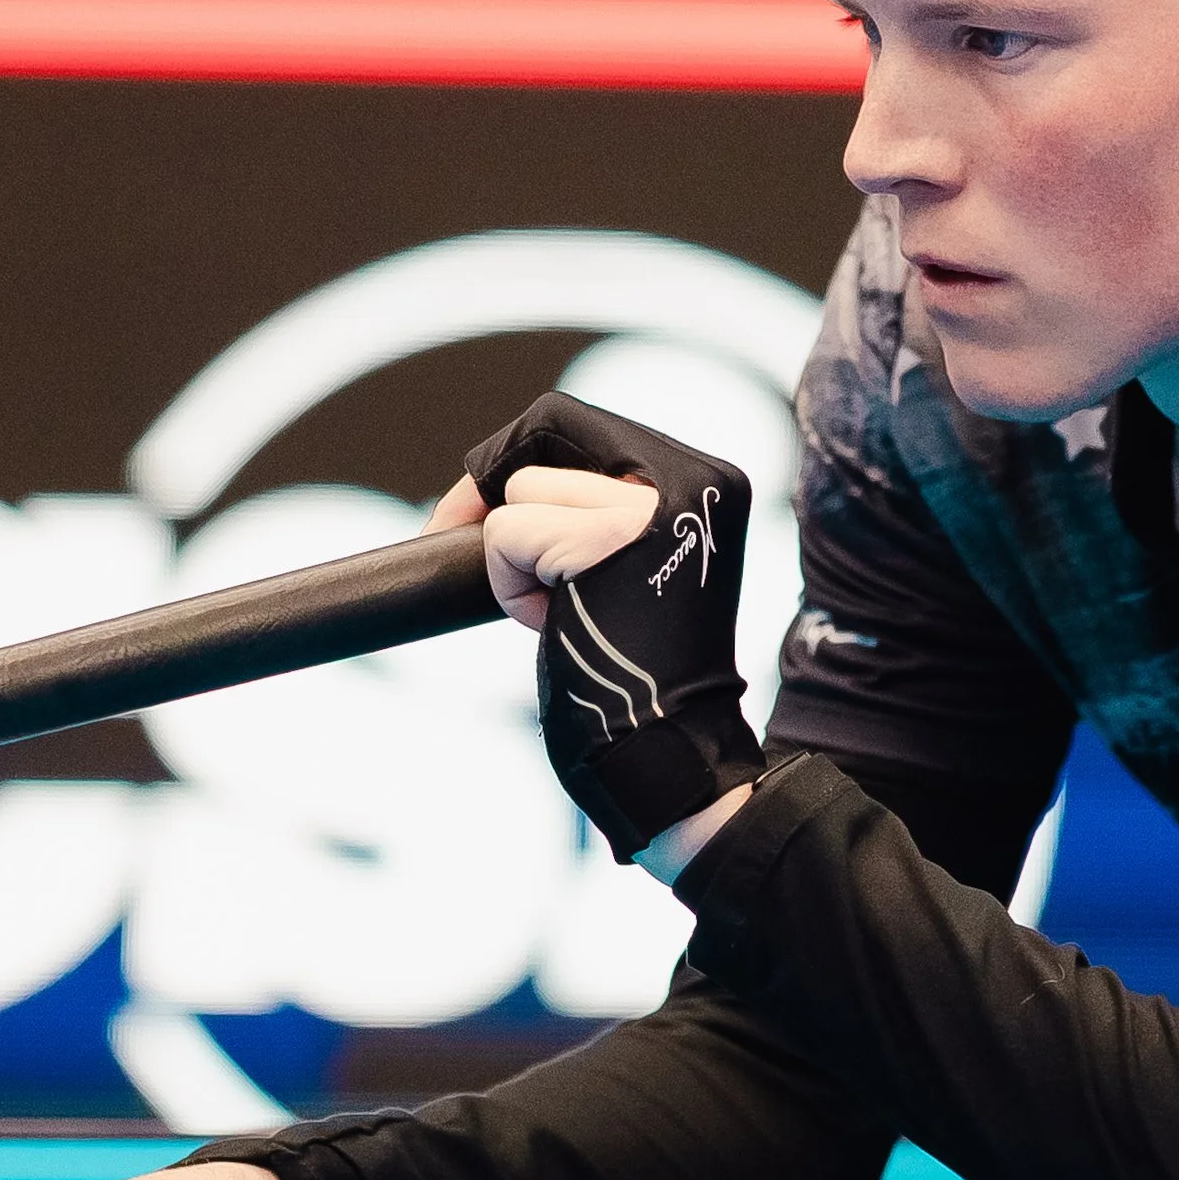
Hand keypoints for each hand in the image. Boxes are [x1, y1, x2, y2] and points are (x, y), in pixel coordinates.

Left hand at [436, 392, 765, 861]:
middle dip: (494, 489)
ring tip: (562, 611)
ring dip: (514, 556)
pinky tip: (552, 626)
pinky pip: (506, 536)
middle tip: (471, 548)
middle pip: (546, 430)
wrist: (671, 756)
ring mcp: (653, 504)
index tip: (480, 512)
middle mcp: (693, 475)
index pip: (578, 423)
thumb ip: (599, 507)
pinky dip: (509, 586)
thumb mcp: (636, 564)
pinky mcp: (605, 542)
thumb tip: (503, 474)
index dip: (517, 457)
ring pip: (521, 490)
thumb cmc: (643, 674)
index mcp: (706, 477)